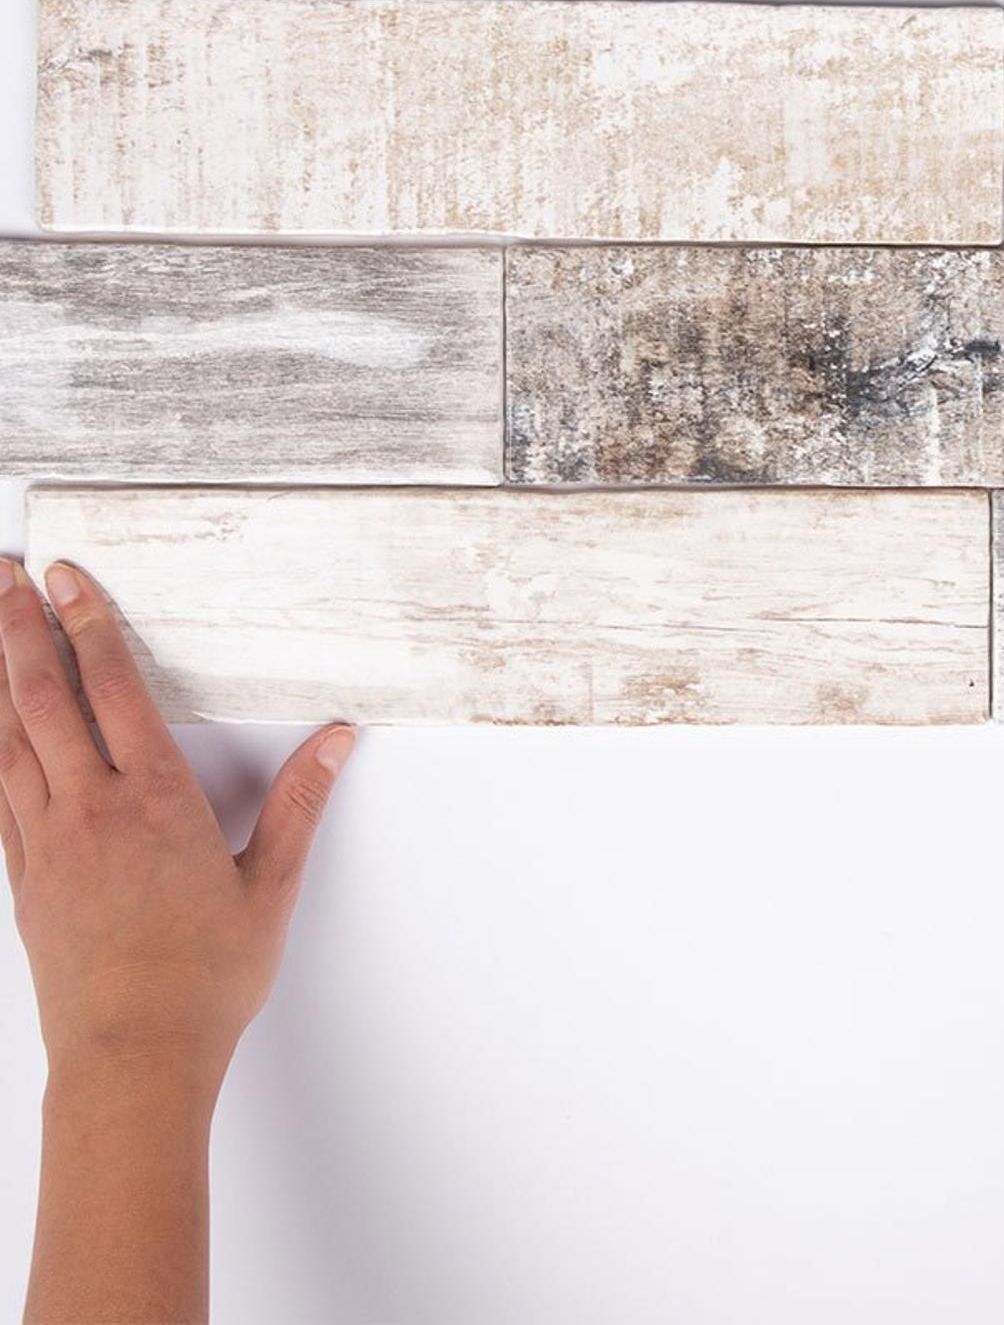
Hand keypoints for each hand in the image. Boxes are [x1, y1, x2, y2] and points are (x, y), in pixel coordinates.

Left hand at [0, 557, 352, 1101]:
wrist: (132, 1061)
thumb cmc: (202, 982)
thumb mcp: (269, 886)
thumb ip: (298, 804)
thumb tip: (334, 743)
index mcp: (154, 802)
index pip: (115, 691)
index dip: (90, 627)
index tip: (69, 579)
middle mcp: (90, 813)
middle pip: (43, 701)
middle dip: (20, 631)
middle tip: (6, 578)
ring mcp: (46, 846)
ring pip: (5, 743)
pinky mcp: (24, 881)